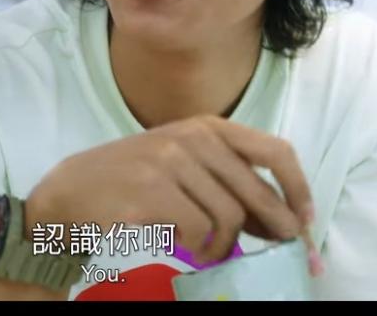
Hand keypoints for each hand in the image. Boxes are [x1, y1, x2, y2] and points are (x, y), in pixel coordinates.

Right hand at [25, 114, 323, 274]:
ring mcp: (170, 164)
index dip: (298, 188)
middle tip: (282, 250)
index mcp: (207, 126)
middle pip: (257, 191)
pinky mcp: (151, 193)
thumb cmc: (133, 179)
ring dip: (227, 243)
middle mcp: (192, 138)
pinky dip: (202, 249)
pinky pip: (200, 230)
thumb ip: (227, 177)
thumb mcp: (182, 160)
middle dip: (276, 226)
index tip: (305, 218)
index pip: (274, 151)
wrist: (71, 192)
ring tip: (210, 249)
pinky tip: (189, 249)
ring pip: (230, 216)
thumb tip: (281, 218)